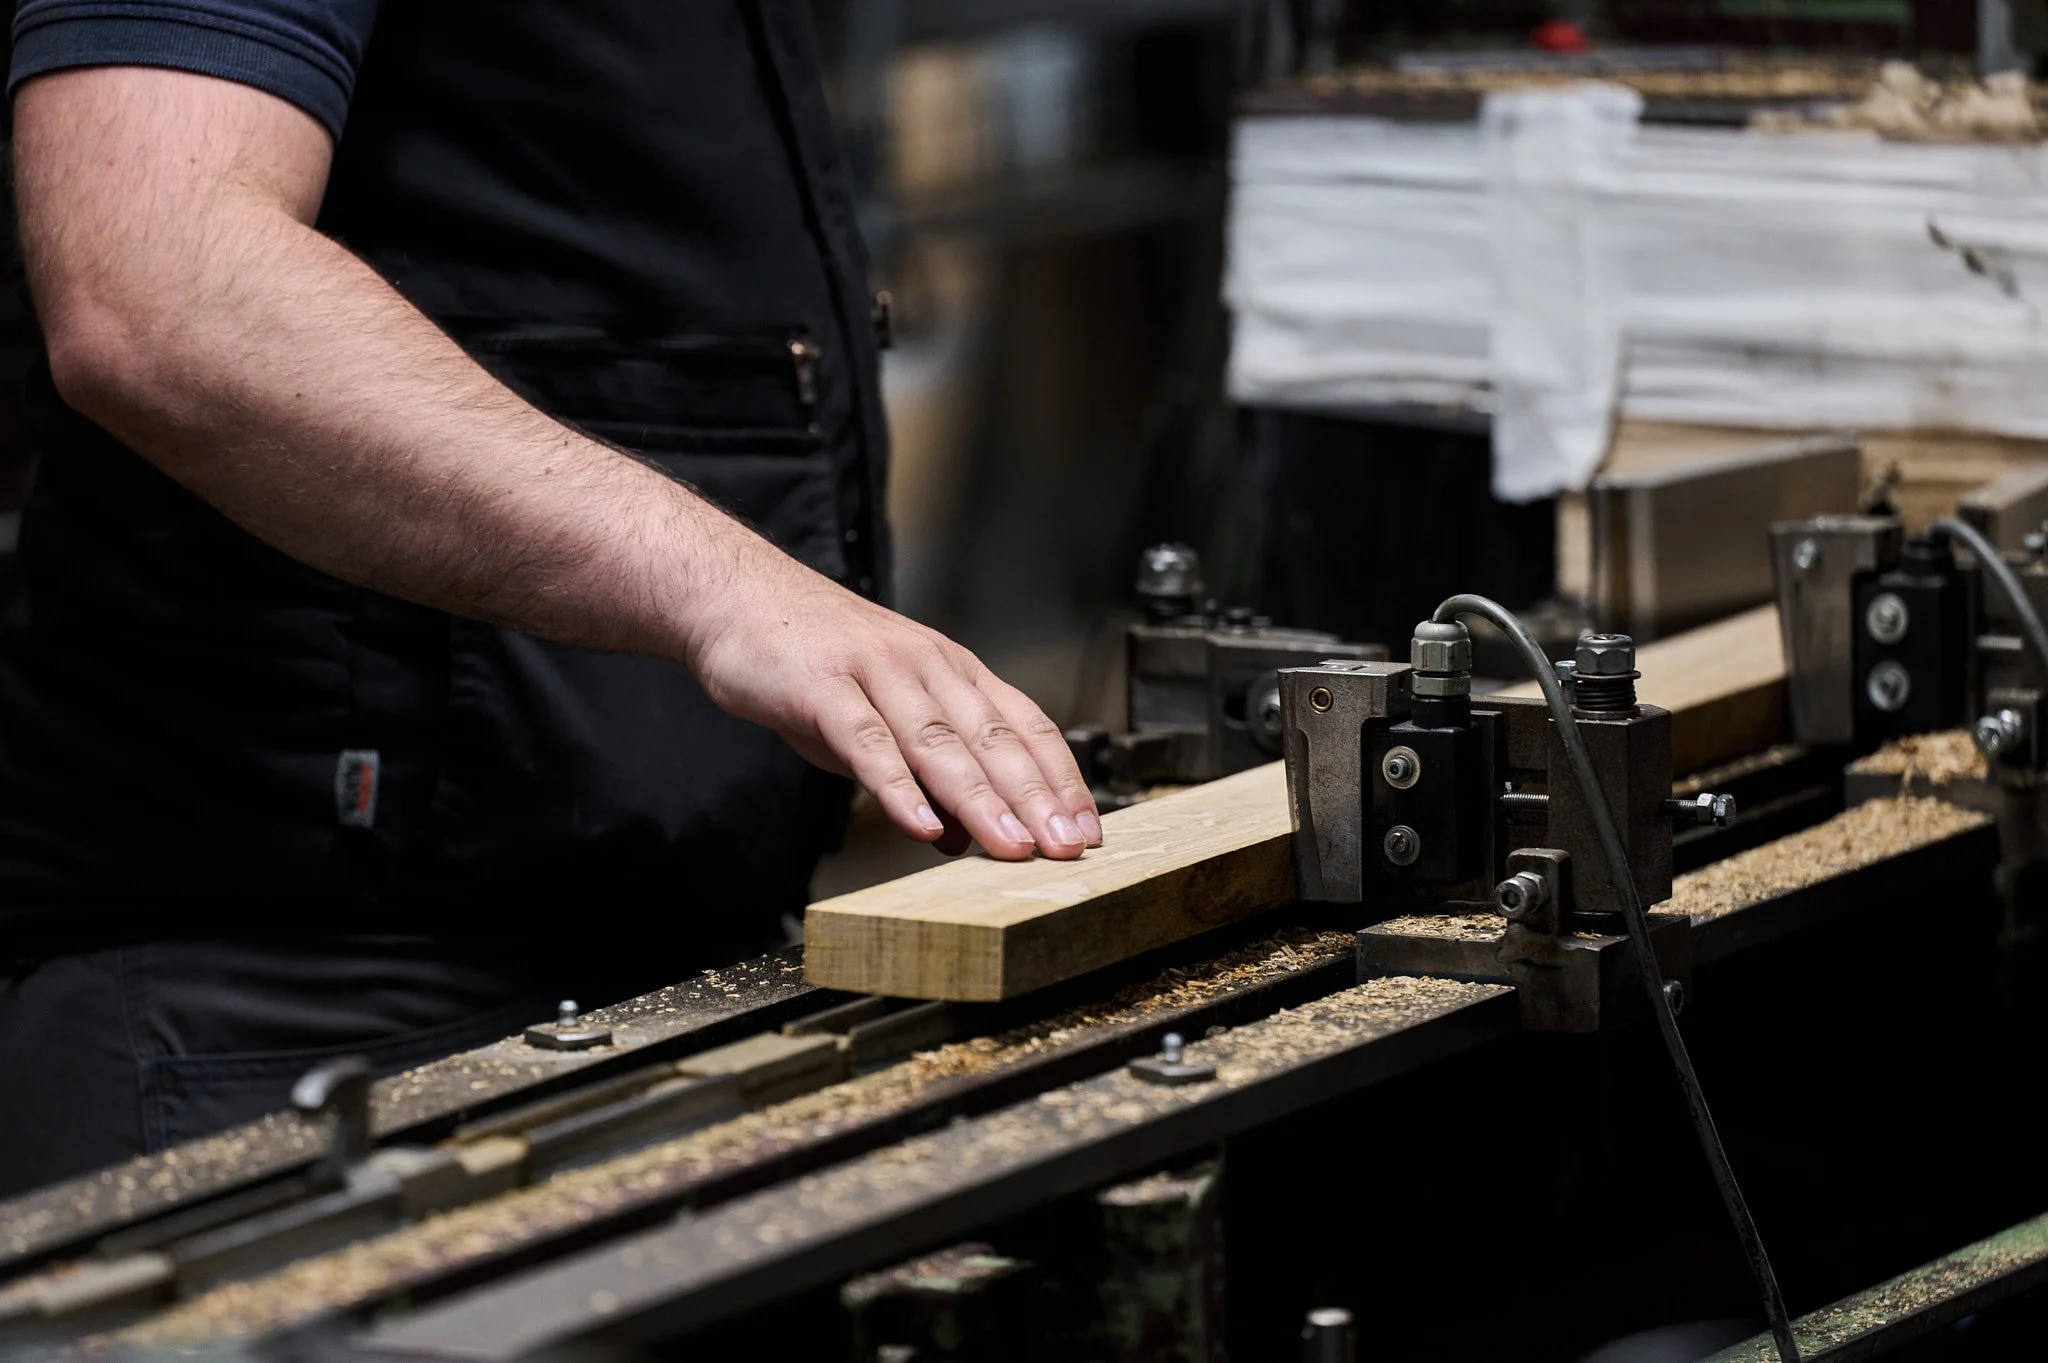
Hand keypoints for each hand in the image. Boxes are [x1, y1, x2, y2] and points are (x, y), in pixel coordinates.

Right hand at [680, 535, 1102, 860]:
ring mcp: (877, 674)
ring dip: (981, 799)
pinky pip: (867, 743)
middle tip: (1067, 850)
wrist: (735, 598)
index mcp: (952, 672)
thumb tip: (967, 836)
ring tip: (1012, 847)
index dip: (1061, 780)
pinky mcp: (824, 688)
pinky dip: (897, 787)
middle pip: (993, 740)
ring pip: (940, 743)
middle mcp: (927, 666)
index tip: (1089, 831)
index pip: (1026, 726)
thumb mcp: (884, 720)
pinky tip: (918, 826)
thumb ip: (927, 775)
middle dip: (1037, 800)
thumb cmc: (814, 663)